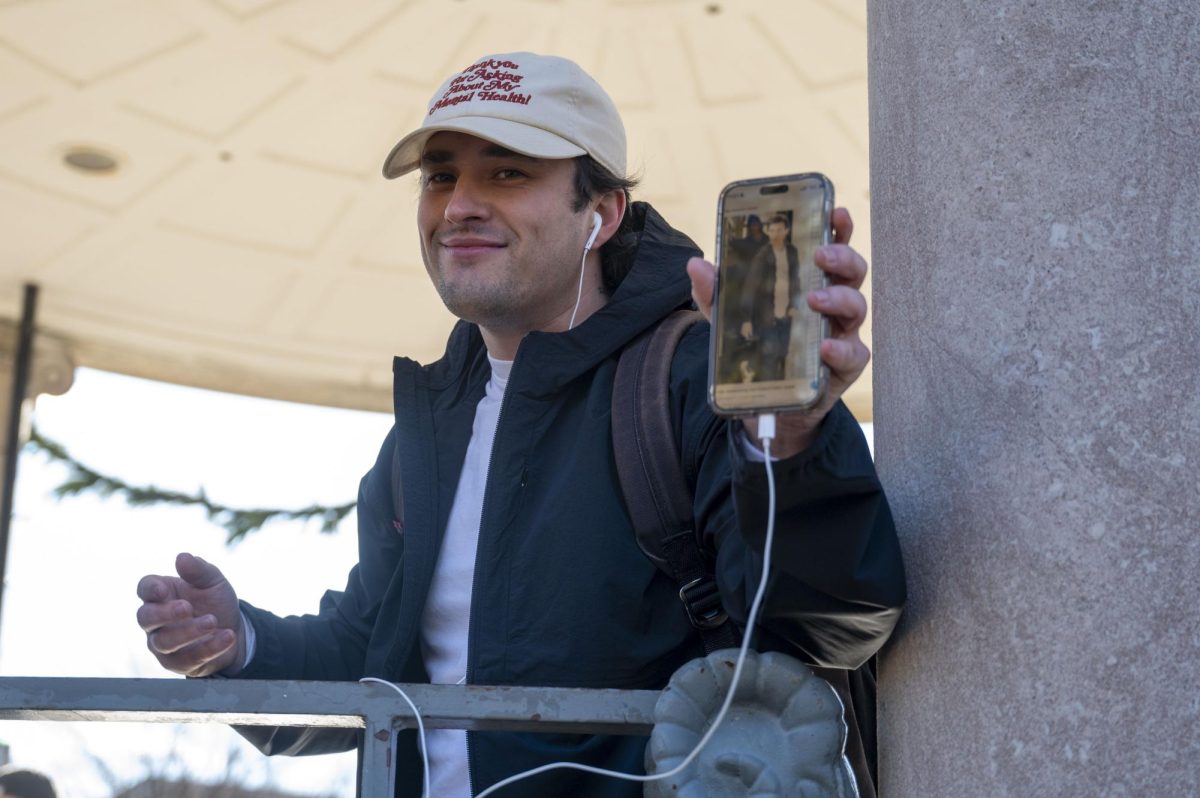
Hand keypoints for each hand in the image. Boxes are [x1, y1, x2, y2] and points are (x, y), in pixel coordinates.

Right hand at [136, 552, 244, 677]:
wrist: (234, 629)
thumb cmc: (215, 601)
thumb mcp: (213, 582)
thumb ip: (198, 570)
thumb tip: (182, 557)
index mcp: (161, 595)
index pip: (144, 589)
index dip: (150, 589)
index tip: (163, 590)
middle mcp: (156, 621)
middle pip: (145, 618)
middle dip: (164, 614)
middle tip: (187, 608)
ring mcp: (163, 644)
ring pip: (165, 642)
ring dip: (189, 632)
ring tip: (213, 621)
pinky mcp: (178, 663)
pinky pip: (188, 659)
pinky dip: (209, 648)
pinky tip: (227, 636)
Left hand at [687, 207, 869, 457]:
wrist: (765, 404)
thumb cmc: (758, 348)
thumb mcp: (730, 320)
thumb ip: (715, 294)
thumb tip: (695, 265)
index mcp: (812, 283)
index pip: (832, 249)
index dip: (839, 229)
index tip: (835, 211)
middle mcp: (833, 305)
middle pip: (853, 272)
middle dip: (842, 257)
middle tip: (821, 254)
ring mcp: (842, 334)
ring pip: (857, 307)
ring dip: (839, 298)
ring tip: (814, 299)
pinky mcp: (843, 367)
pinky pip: (853, 354)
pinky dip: (841, 349)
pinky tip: (825, 346)